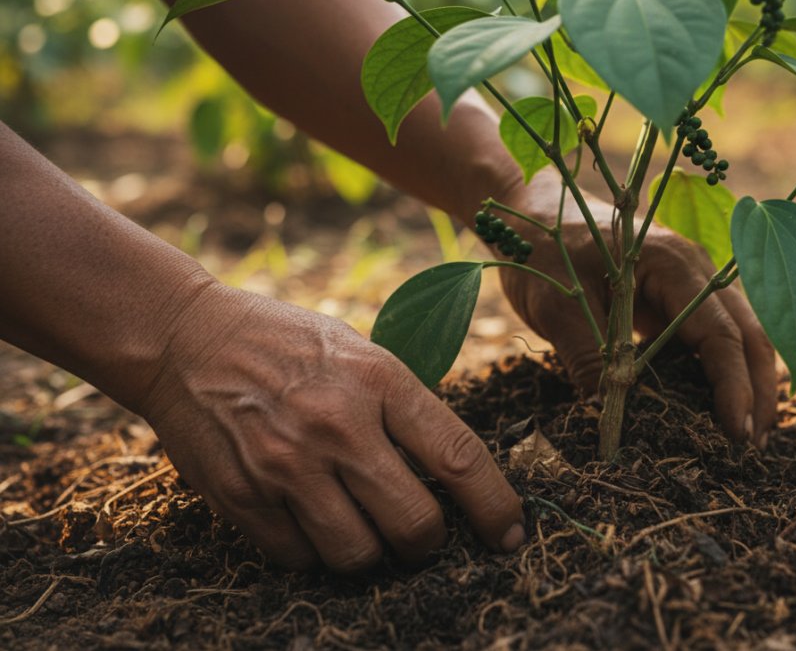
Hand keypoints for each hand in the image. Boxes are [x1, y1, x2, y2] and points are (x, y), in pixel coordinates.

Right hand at [135, 279, 524, 571]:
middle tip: (419, 535)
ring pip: (358, 555)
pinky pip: (298, 558)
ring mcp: (286, 464)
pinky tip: (309, 521)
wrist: (186, 336)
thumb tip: (453, 473)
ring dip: (370, 554)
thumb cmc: (287, 343)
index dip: (495, 506)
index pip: (458, 457)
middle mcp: (337, 425)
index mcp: (379, 380)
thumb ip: (405, 407)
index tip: (510, 535)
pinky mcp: (241, 495)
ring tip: (361, 528)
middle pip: (415, 525)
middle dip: (427, 543)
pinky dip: (313, 552)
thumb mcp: (362, 352)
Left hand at [497, 170, 777, 446]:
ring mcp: (690, 284)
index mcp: (673, 264)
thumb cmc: (543, 251)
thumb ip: (587, 358)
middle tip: (753, 447)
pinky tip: (718, 410)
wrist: (532, 214)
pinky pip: (713, 337)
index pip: (721, 332)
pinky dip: (723, 373)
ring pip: (740, 336)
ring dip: (749, 382)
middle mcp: (695, 271)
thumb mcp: (557, 307)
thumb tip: (608, 417)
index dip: (734, 385)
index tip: (735, 432)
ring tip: (746, 436)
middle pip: (749, 333)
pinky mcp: (676, 300)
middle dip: (759, 390)